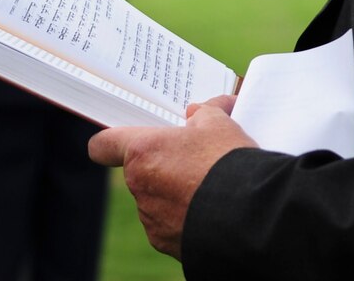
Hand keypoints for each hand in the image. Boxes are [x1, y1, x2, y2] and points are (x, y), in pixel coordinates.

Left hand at [88, 97, 256, 259]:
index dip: (109, 143)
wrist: (251, 215)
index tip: (119, 143)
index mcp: (142, 152)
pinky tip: (212, 212)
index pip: (103, 146)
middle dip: (163, 166)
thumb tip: (203, 110)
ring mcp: (151, 218)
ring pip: (157, 200)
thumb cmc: (228, 163)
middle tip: (194, 161)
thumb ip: (204, 113)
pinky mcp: (166, 242)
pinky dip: (187, 218)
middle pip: (139, 172)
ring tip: (210, 188)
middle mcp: (139, 186)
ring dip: (175, 193)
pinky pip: (170, 225)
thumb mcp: (220, 125)